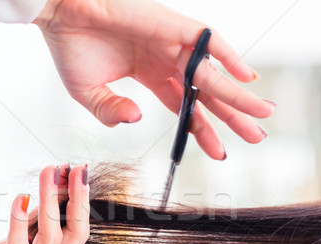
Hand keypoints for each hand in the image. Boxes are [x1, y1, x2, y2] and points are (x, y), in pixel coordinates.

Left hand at [0, 164, 89, 243]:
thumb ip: (23, 238)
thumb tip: (34, 202)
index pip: (76, 235)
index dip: (80, 204)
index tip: (76, 174)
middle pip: (74, 235)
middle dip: (78, 199)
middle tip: (76, 167)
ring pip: (50, 238)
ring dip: (50, 201)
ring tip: (49, 172)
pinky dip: (19, 223)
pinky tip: (20, 199)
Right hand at [35, 0, 274, 159]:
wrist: (59, 14)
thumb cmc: (70, 47)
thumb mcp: (88, 94)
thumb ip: (110, 112)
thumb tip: (136, 119)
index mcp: (150, 75)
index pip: (184, 106)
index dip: (202, 129)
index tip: (219, 151)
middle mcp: (166, 60)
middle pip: (206, 94)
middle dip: (231, 116)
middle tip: (255, 137)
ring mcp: (171, 43)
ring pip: (211, 74)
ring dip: (237, 94)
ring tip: (261, 115)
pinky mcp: (172, 26)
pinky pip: (207, 41)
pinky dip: (228, 56)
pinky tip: (247, 77)